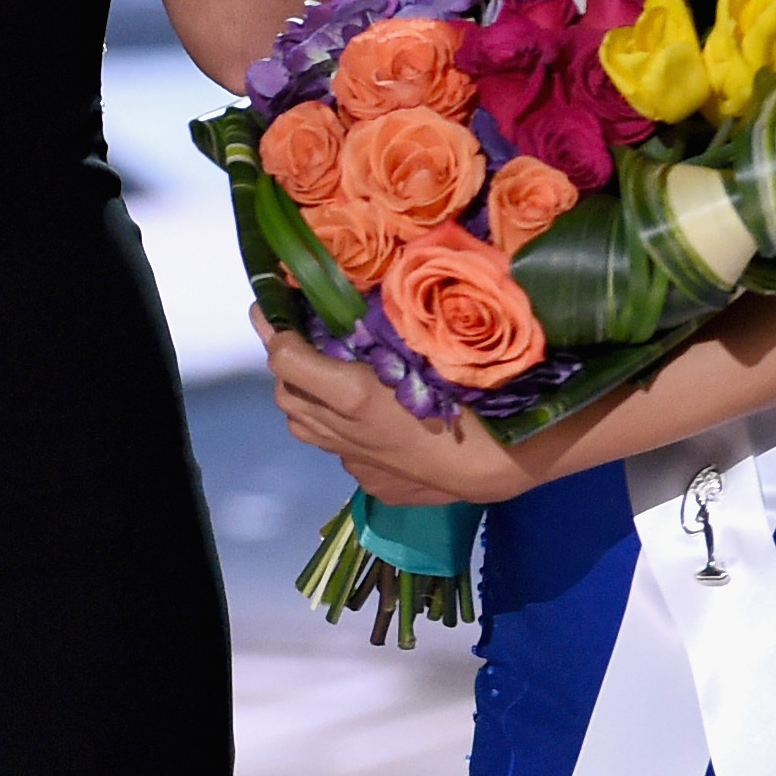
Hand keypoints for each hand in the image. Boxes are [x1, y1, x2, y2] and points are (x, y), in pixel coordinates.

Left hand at [262, 318, 533, 506]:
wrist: (503, 462)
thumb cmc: (471, 393)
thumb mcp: (425, 346)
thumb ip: (382, 323)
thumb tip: (351, 295)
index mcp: (354, 395)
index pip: (284, 358)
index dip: (274, 329)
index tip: (272, 306)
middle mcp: (344, 430)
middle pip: (286, 394)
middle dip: (285, 363)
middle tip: (299, 336)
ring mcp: (354, 460)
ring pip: (303, 426)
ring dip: (304, 399)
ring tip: (323, 374)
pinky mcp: (371, 480)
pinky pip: (336, 449)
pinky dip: (337, 429)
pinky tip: (365, 415)